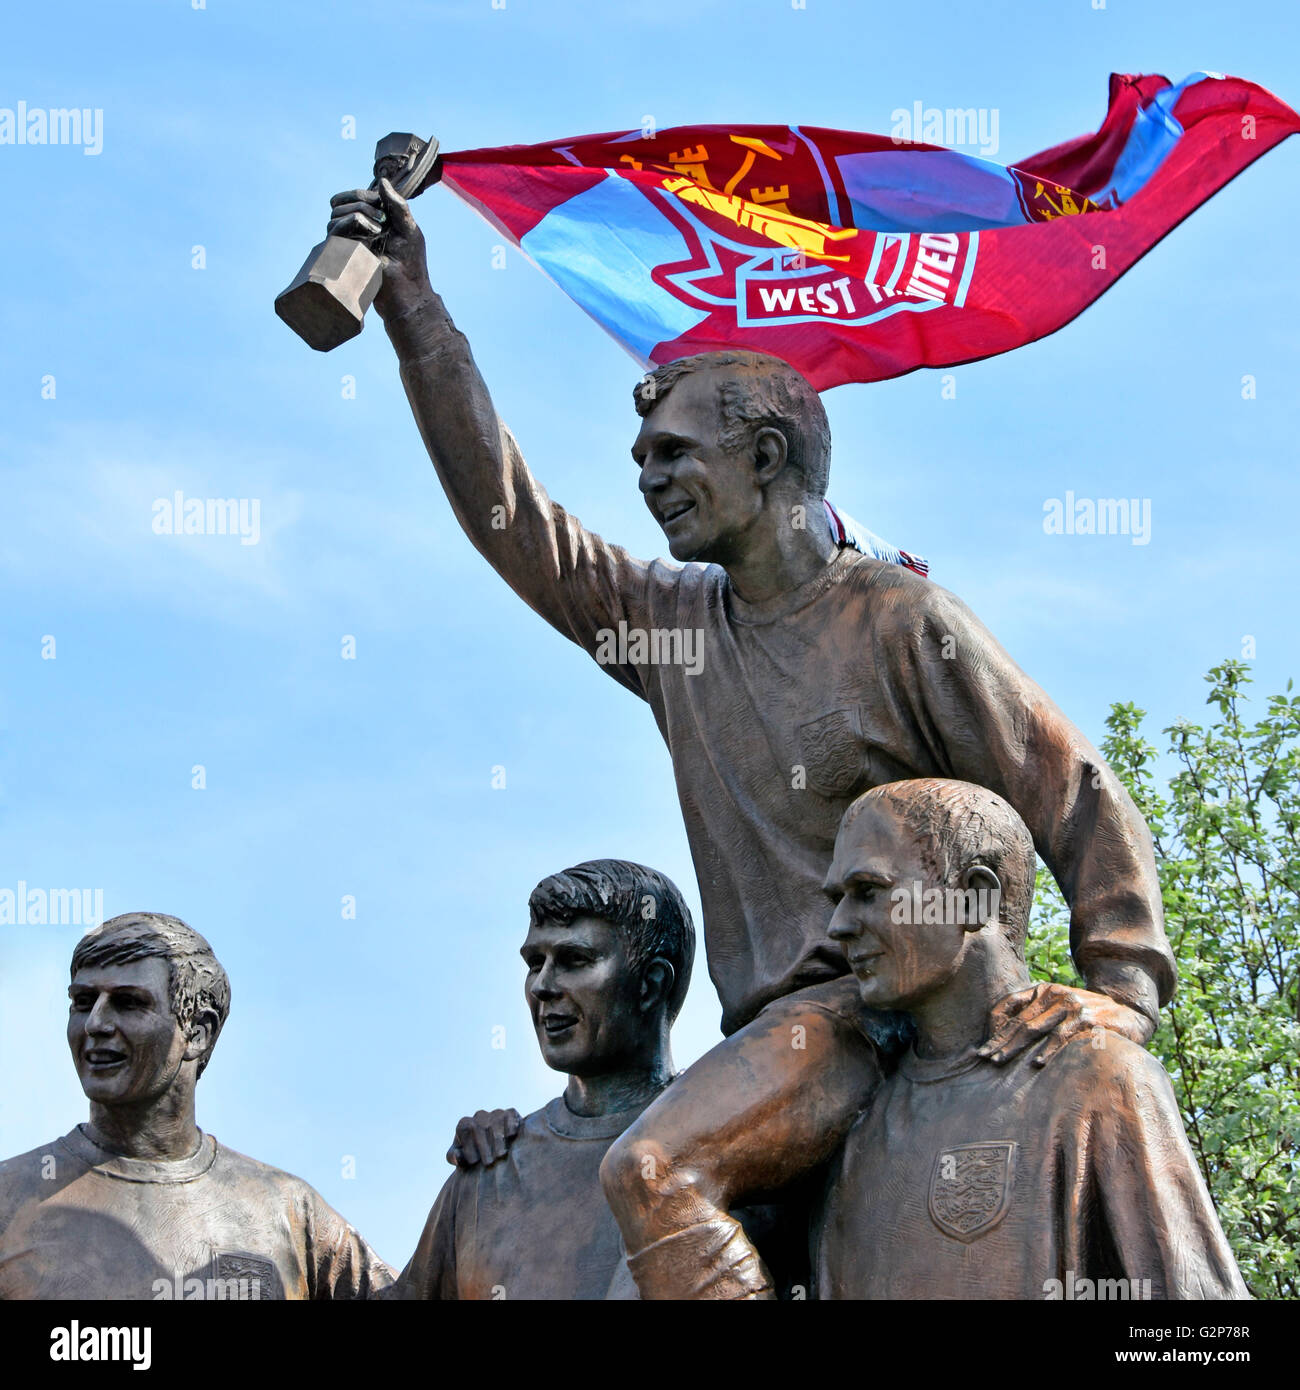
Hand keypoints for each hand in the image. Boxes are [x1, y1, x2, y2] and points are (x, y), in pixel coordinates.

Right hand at [327, 175, 431, 318]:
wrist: (407, 293)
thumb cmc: (411, 263)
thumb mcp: (409, 228)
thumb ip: (397, 205)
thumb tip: (381, 181)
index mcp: (369, 221)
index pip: (351, 196)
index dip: (363, 194)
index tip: (382, 206)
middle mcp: (355, 230)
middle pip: (338, 202)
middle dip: (359, 202)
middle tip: (382, 221)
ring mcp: (347, 243)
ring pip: (334, 215)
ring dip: (357, 214)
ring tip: (378, 232)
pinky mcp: (343, 256)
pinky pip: (334, 231)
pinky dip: (350, 224)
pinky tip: (370, 236)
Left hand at [445, 1108, 521, 1167]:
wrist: (490, 1154)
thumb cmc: (473, 1157)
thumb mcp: (460, 1159)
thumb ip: (453, 1156)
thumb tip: (457, 1155)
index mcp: (464, 1124)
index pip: (467, 1130)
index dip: (470, 1146)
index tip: (474, 1162)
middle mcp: (480, 1115)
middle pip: (482, 1127)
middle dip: (485, 1146)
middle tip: (488, 1163)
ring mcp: (496, 1113)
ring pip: (497, 1122)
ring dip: (498, 1140)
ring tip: (499, 1155)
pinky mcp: (511, 1114)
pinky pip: (511, 1115)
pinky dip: (511, 1125)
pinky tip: (510, 1138)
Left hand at [979, 981, 1153, 1068]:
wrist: (1130, 1013)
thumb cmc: (1086, 1015)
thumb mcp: (1060, 1008)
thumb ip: (1036, 1015)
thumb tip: (1002, 1036)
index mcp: (1044, 990)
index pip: (1011, 1006)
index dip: (994, 1028)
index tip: (982, 1049)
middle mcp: (1056, 994)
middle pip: (1021, 1020)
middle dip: (1001, 1042)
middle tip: (986, 1059)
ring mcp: (1072, 1005)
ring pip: (1036, 1028)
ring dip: (1016, 1047)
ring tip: (1000, 1061)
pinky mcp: (1088, 1019)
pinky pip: (1062, 1037)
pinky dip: (1048, 1050)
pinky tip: (1036, 1063)